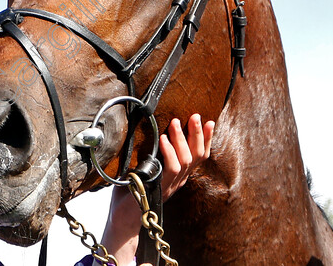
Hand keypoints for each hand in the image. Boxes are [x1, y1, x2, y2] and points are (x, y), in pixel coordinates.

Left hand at [99, 114, 213, 264]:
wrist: (123, 218)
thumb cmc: (129, 191)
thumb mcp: (141, 168)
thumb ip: (148, 153)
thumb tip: (145, 131)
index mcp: (177, 176)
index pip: (198, 156)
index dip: (206, 140)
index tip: (210, 122)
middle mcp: (178, 181)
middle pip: (197, 156)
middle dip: (198, 134)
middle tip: (195, 116)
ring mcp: (171, 186)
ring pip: (186, 160)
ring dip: (181, 139)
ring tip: (175, 123)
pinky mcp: (161, 189)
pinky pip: (171, 169)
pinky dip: (168, 152)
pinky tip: (163, 139)